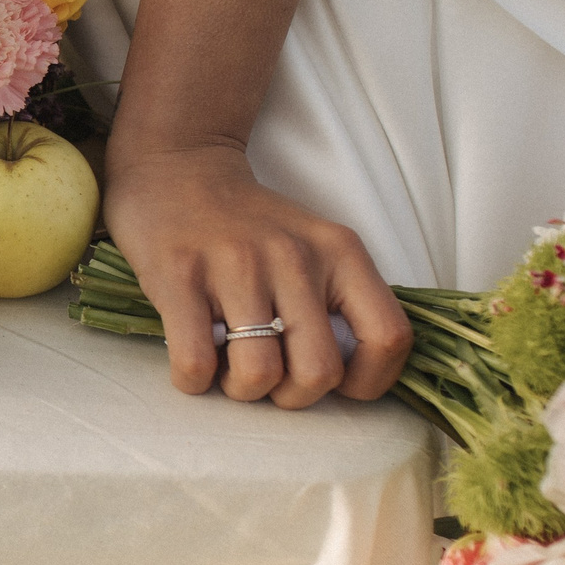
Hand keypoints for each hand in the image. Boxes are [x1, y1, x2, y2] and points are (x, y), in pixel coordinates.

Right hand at [102, 139, 412, 406]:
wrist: (176, 168)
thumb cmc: (247, 225)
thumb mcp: (315, 244)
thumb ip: (340, 298)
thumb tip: (347, 378)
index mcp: (340, 251)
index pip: (388, 336)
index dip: (370, 382)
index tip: (340, 386)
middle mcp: (294, 256)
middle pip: (318, 373)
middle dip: (291, 396)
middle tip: (270, 377)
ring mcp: (236, 265)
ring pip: (258, 375)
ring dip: (241, 391)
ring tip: (228, 369)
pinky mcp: (180, 276)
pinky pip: (195, 363)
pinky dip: (194, 381)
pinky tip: (193, 364)